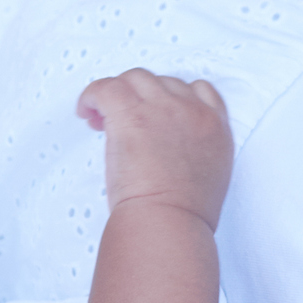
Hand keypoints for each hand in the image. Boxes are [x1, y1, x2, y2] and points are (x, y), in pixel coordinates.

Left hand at [77, 69, 232, 227]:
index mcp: (215, 127)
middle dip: (141, 97)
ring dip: (118, 94)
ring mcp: (163, 109)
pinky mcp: (132, 115)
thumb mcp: (211, 176)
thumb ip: (197, 152)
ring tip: (100, 119)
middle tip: (122, 121)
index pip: (199, 90)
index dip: (171, 97)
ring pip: (134, 78)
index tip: (154, 113)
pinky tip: (86, 113)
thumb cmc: (185, 215)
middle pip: (163, 82)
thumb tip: (168, 151)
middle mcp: (192, 110)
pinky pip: (106, 87)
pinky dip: (92, 96)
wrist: (171, 223)